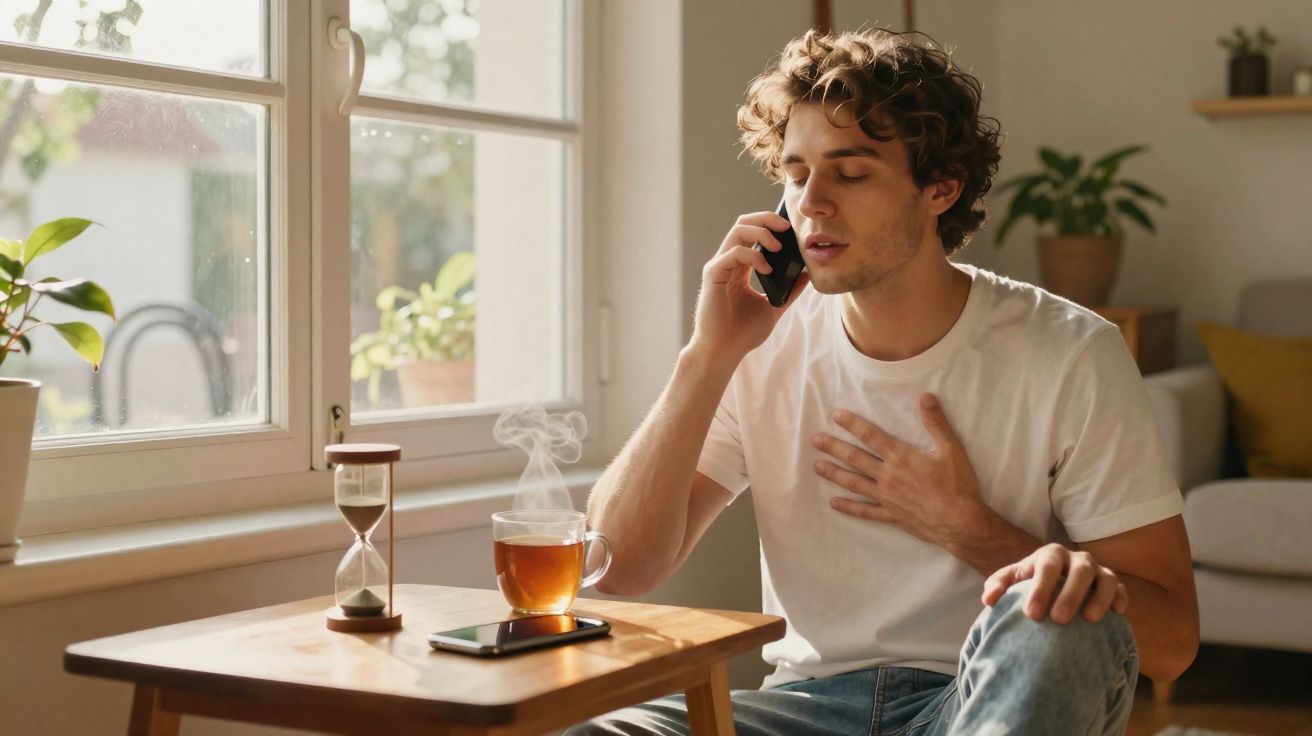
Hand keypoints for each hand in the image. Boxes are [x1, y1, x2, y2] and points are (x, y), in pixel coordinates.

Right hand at [688, 211, 810, 361]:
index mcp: (740, 267)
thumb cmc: (743, 333)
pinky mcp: (713, 275)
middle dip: (766, 219)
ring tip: (778, 247)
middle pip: (743, 224)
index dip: (770, 224)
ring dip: (761, 232)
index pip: (752, 233)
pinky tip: (767, 269)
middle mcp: (728, 262)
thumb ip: (790, 291)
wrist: (724, 351)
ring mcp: (719, 267)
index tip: (791, 229)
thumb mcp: (774, 307)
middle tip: (787, 226)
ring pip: (737, 231)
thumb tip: (806, 274)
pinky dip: (753, 255)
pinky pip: (733, 253)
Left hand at [812, 393, 983, 545]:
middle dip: (834, 447)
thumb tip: (925, 397)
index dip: (852, 424)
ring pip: (854, 483)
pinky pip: (864, 511)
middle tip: (815, 440)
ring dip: (834, 474)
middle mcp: (888, 476)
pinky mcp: (890, 515)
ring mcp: (886, 497)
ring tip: (817, 466)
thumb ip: (936, 422)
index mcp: (901, 457)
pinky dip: (848, 508)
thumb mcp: (951, 449)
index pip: (870, 436)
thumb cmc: (957, 485)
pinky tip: (834, 504)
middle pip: (855, 458)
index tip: (835, 416)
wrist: (960, 521)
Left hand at [983, 543, 1128, 623]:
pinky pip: (1122, 590)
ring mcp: (1098, 571)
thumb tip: (988, 600)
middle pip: (1079, 570)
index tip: (1032, 615)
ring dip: (1099, 598)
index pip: (1046, 566)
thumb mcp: (1013, 580)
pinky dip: (1120, 600)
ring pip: (1106, 579)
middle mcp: (1077, 559)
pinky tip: (1115, 616)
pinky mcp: (1114, 585)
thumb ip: (998, 585)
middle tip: (1058, 620)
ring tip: (1089, 620)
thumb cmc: (1031, 583)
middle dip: (1070, 594)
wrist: (1054, 583)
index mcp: (1050, 555)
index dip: (1040, 589)